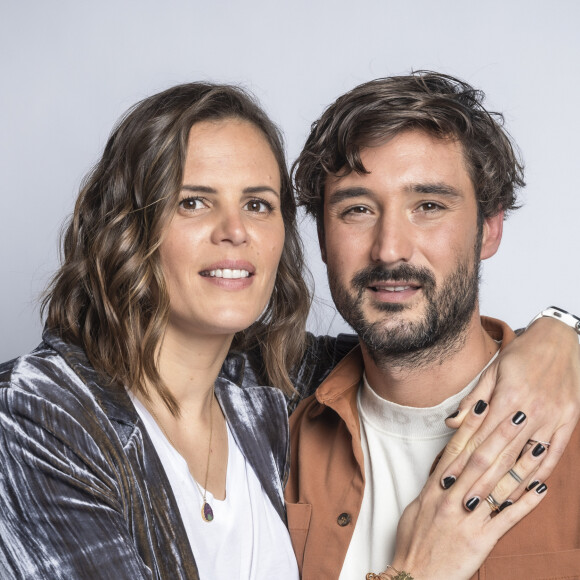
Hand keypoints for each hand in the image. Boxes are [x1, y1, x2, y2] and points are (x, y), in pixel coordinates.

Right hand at [389, 400, 547, 579]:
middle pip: (480, 461)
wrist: (414, 577)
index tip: (484, 403)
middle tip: (518, 413)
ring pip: (497, 486)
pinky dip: (526, 503)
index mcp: (434, 489)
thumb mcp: (417, 507)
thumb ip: (433, 484)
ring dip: (520, 464)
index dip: (471, 425)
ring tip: (538, 445)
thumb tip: (445, 465)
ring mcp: (467, 519)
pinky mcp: (480, 541)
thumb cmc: (413, 541)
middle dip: (500, 436)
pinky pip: (507, 519)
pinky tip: (542, 488)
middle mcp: (451, 499)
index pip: (455, 449)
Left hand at [444, 316, 579, 492]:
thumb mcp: (492, 371)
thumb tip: (451, 425)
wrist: (559, 341)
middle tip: (464, 503)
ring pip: (527, 460)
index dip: (463, 461)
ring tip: (490, 505)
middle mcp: (531, 411)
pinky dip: (539, 474)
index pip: (480, 438)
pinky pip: (553, 455)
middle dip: (481, 481)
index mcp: (508, 397)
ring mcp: (552, 419)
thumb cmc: (522, 354)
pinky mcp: (568, 423)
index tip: (449, 479)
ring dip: (508, 485)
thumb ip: (473, 401)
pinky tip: (525, 490)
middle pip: (501, 454)